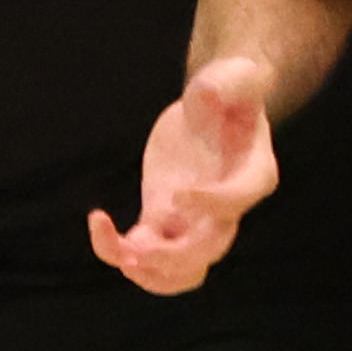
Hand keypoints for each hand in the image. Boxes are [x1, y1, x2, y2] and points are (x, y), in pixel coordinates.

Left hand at [89, 55, 278, 296]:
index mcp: (253, 173)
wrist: (213, 105)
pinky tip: (98, 220)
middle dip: (175, 258)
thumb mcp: (235, 75)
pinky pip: (145, 251)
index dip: (212, 205)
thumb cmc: (230, 88)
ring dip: (152, 274)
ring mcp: (194, 220)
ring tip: (121, 254)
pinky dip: (118, 248)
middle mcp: (227, 208)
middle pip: (210, 250)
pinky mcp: (162, 218)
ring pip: (183, 270)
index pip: (239, 199)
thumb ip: (228, 82)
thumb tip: (207, 92)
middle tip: (137, 249)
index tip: (179, 195)